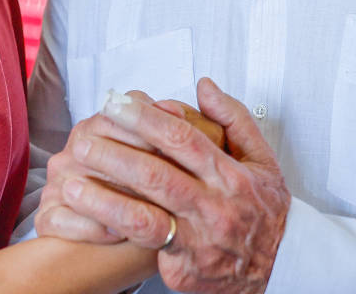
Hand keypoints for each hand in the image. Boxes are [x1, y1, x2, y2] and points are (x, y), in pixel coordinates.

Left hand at [55, 78, 290, 293]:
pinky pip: (143, 250)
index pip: (182, 139)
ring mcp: (197, 242)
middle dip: (113, 156)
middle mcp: (213, 208)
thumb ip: (233, 120)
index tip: (116, 103)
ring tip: (72, 184)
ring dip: (103, 200)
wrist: (283, 268)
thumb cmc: (265, 209)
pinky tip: (88, 219)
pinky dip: (114, 233)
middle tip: (82, 140)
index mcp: (231, 176)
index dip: (144, 120)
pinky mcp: (183, 270)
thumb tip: (204, 86)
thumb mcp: (263, 160)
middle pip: (155, 176)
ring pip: (142, 218)